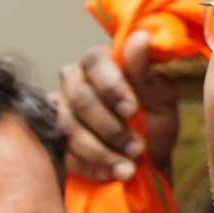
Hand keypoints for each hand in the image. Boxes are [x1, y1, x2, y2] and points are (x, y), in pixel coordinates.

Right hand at [54, 42, 179, 186]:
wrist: (145, 166)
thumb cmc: (154, 127)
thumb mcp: (160, 100)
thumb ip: (147, 72)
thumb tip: (140, 37)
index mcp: (100, 62)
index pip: (95, 62)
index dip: (112, 87)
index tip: (132, 110)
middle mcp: (74, 81)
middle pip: (80, 98)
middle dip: (110, 128)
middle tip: (136, 148)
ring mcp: (59, 111)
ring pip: (69, 127)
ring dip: (101, 151)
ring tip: (127, 167)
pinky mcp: (53, 140)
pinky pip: (62, 152)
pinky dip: (89, 167)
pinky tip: (111, 174)